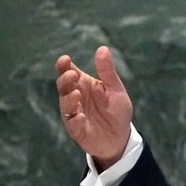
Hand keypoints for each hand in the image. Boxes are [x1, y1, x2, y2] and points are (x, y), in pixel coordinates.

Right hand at [55, 46, 132, 170]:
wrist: (121, 137)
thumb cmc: (116, 110)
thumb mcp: (115, 89)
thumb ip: (107, 71)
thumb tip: (102, 48)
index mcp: (82, 85)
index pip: (69, 72)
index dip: (64, 65)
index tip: (65, 59)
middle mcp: (75, 98)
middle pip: (63, 87)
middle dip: (64, 80)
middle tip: (71, 75)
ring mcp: (74, 114)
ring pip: (65, 106)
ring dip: (68, 99)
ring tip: (76, 93)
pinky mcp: (78, 130)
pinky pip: (72, 125)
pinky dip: (74, 121)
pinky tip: (80, 117)